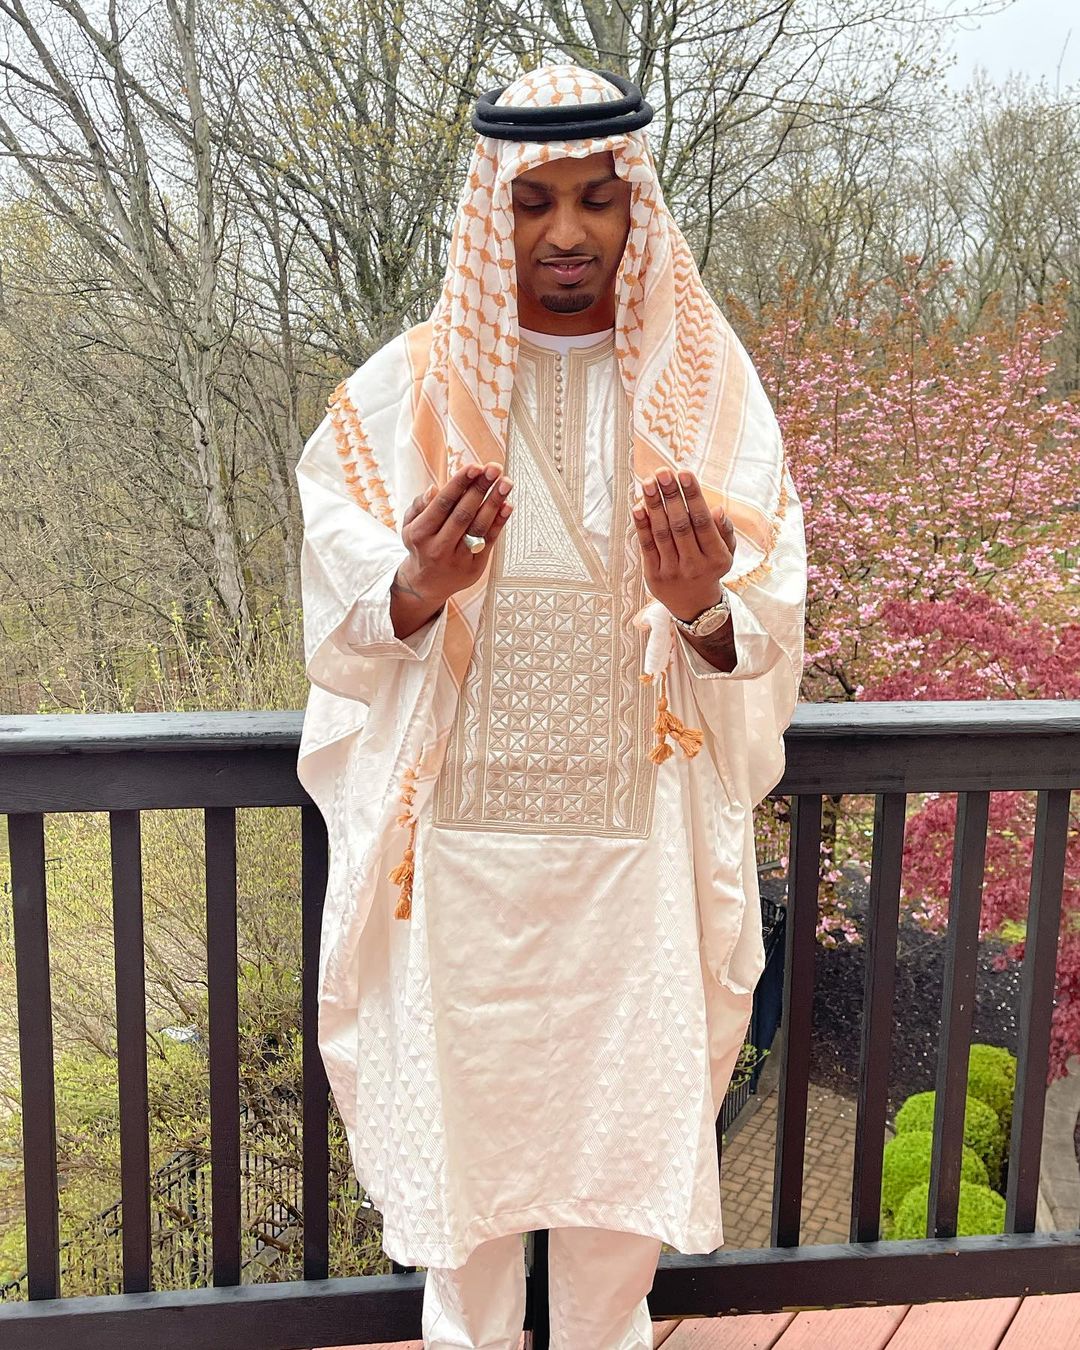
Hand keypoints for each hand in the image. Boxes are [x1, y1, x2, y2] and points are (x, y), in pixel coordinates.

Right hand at [397, 461, 513, 606]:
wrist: (426, 584)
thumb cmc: (421, 544)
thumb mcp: (410, 525)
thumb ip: (419, 505)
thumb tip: (434, 489)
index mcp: (420, 533)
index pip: (443, 504)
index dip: (460, 484)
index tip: (475, 467)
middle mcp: (438, 548)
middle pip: (463, 514)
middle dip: (481, 489)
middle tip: (494, 468)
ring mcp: (458, 560)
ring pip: (479, 527)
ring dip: (495, 502)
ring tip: (506, 482)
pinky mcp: (474, 568)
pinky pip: (489, 541)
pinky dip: (499, 522)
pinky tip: (508, 504)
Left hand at [631, 467, 735, 620]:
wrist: (694, 605)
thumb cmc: (710, 568)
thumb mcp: (727, 552)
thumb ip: (724, 531)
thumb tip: (717, 509)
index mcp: (717, 558)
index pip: (702, 522)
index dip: (692, 497)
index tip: (683, 473)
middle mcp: (695, 566)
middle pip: (680, 525)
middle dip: (670, 496)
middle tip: (662, 472)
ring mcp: (673, 572)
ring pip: (662, 534)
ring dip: (654, 506)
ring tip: (649, 482)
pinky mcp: (654, 576)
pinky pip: (647, 547)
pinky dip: (642, 526)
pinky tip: (639, 506)